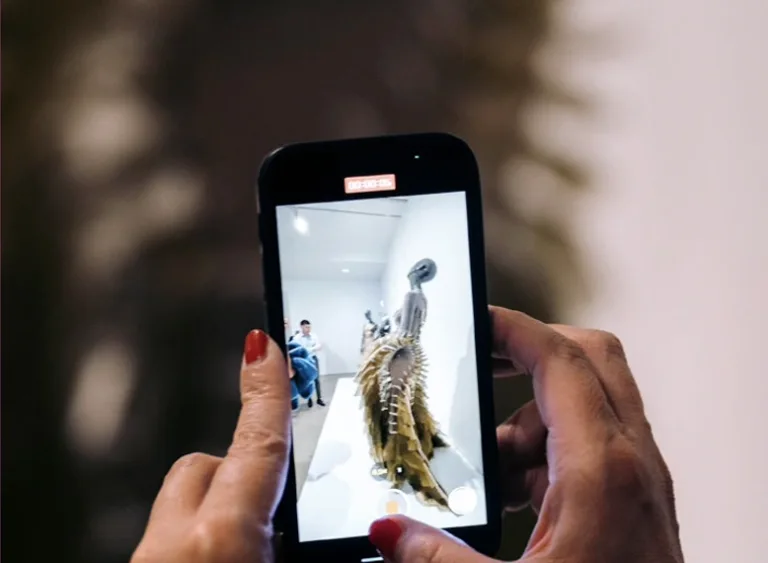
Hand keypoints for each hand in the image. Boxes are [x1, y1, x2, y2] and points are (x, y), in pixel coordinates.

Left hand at [131, 330, 289, 562]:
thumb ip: (293, 541)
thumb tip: (292, 527)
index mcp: (220, 539)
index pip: (256, 445)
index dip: (266, 390)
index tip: (262, 346)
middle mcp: (173, 544)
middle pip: (206, 468)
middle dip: (238, 476)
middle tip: (264, 514)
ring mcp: (146, 558)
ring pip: (181, 507)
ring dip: (215, 520)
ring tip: (242, 555)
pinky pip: (167, 540)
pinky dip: (194, 548)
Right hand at [368, 307, 683, 562]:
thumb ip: (437, 559)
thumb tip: (386, 535)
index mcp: (602, 469)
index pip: (560, 359)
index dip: (515, 328)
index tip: (478, 319)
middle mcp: (629, 462)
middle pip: (591, 360)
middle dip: (532, 352)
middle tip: (481, 363)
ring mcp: (636, 480)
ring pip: (588, 404)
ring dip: (532, 413)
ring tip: (486, 460)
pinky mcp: (631, 501)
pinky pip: (587, 446)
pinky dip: (546, 449)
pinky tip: (511, 494)